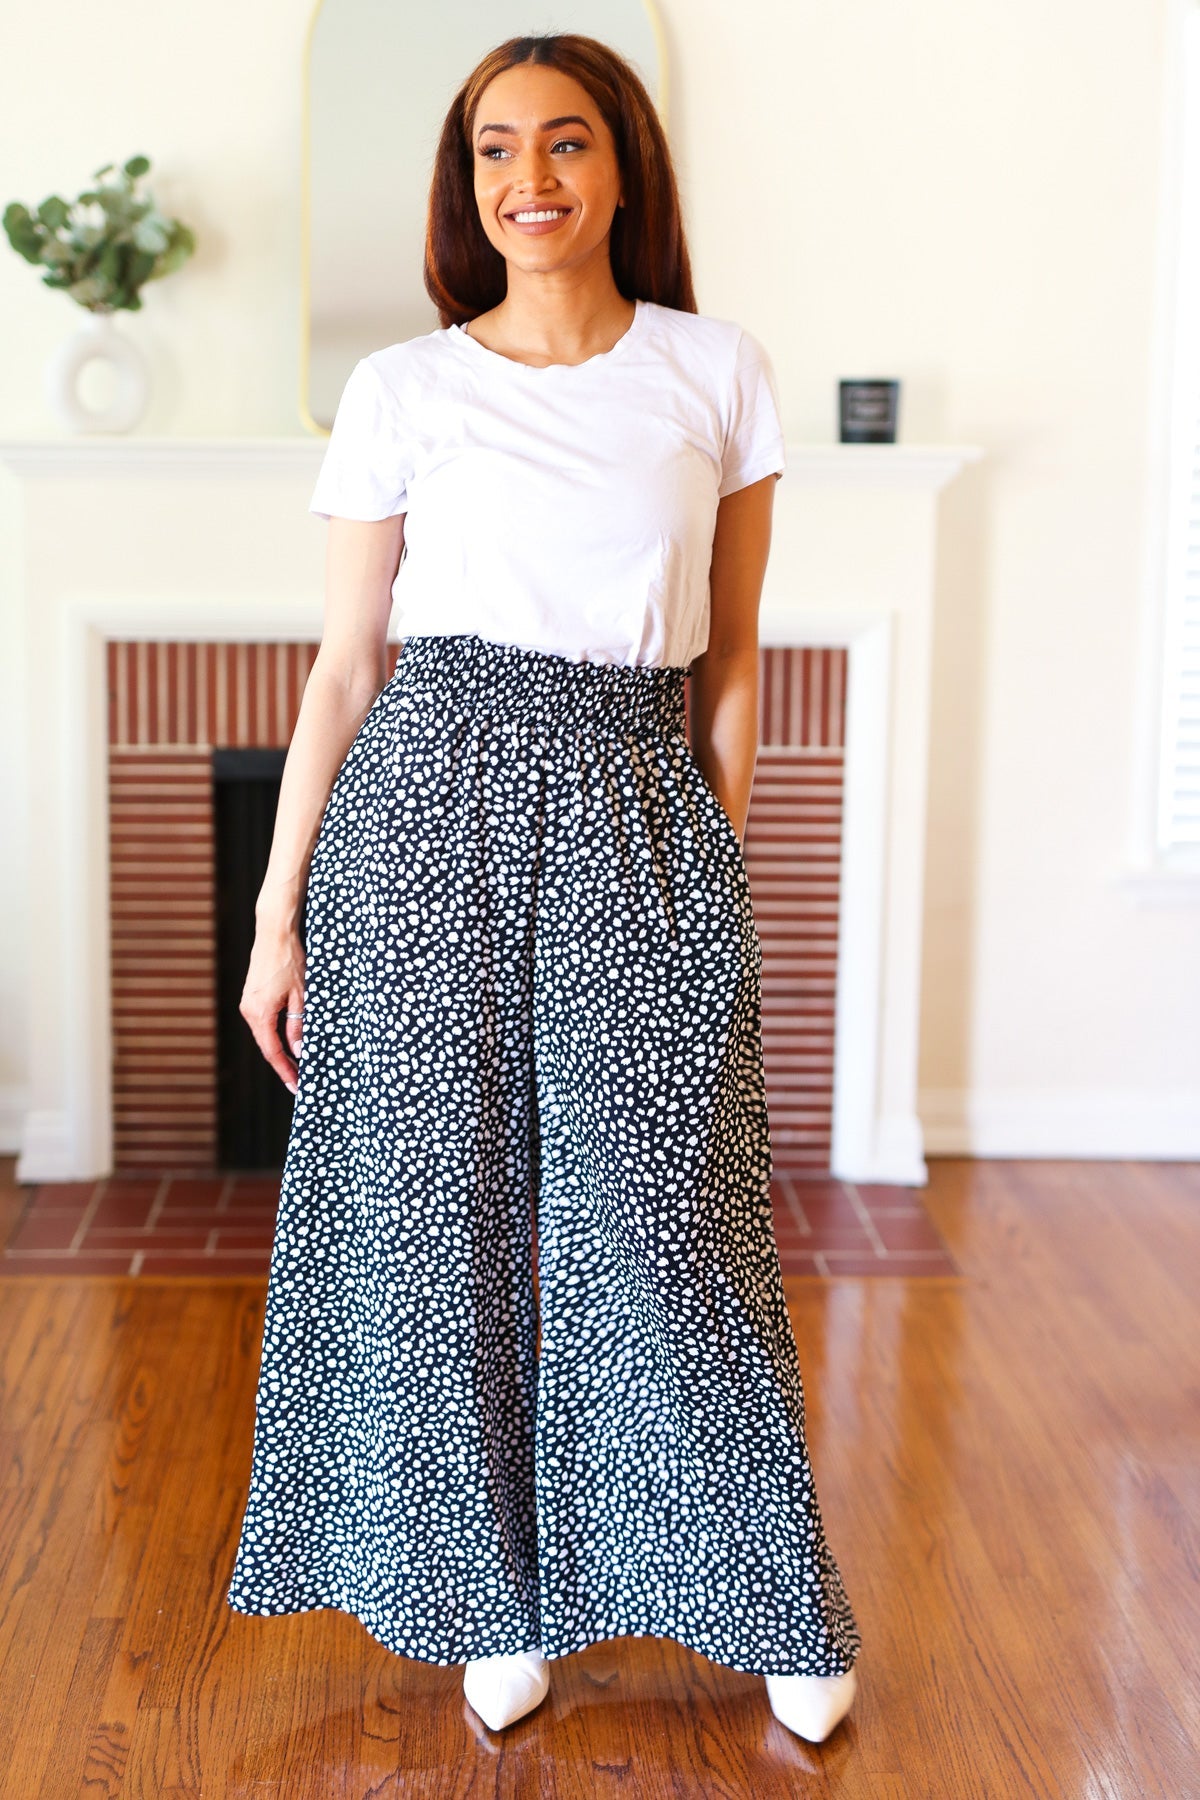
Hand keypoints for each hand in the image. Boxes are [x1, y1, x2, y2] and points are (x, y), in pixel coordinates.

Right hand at [240, 927, 306, 1094]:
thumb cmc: (289, 960)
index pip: (273, 1052)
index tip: (296, 1086)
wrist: (274, 933)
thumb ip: (298, 1025)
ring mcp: (248, 1004)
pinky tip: (286, 1043)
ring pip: (264, 1036)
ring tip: (295, 1067)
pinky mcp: (251, 997)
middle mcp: (249, 1011)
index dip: (285, 1071)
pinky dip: (274, 1036)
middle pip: (266, 1047)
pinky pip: (262, 1023)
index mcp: (260, 1013)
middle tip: (298, 1082)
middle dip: (283, 1065)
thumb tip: (299, 1051)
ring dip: (278, 1051)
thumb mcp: (301, 995)